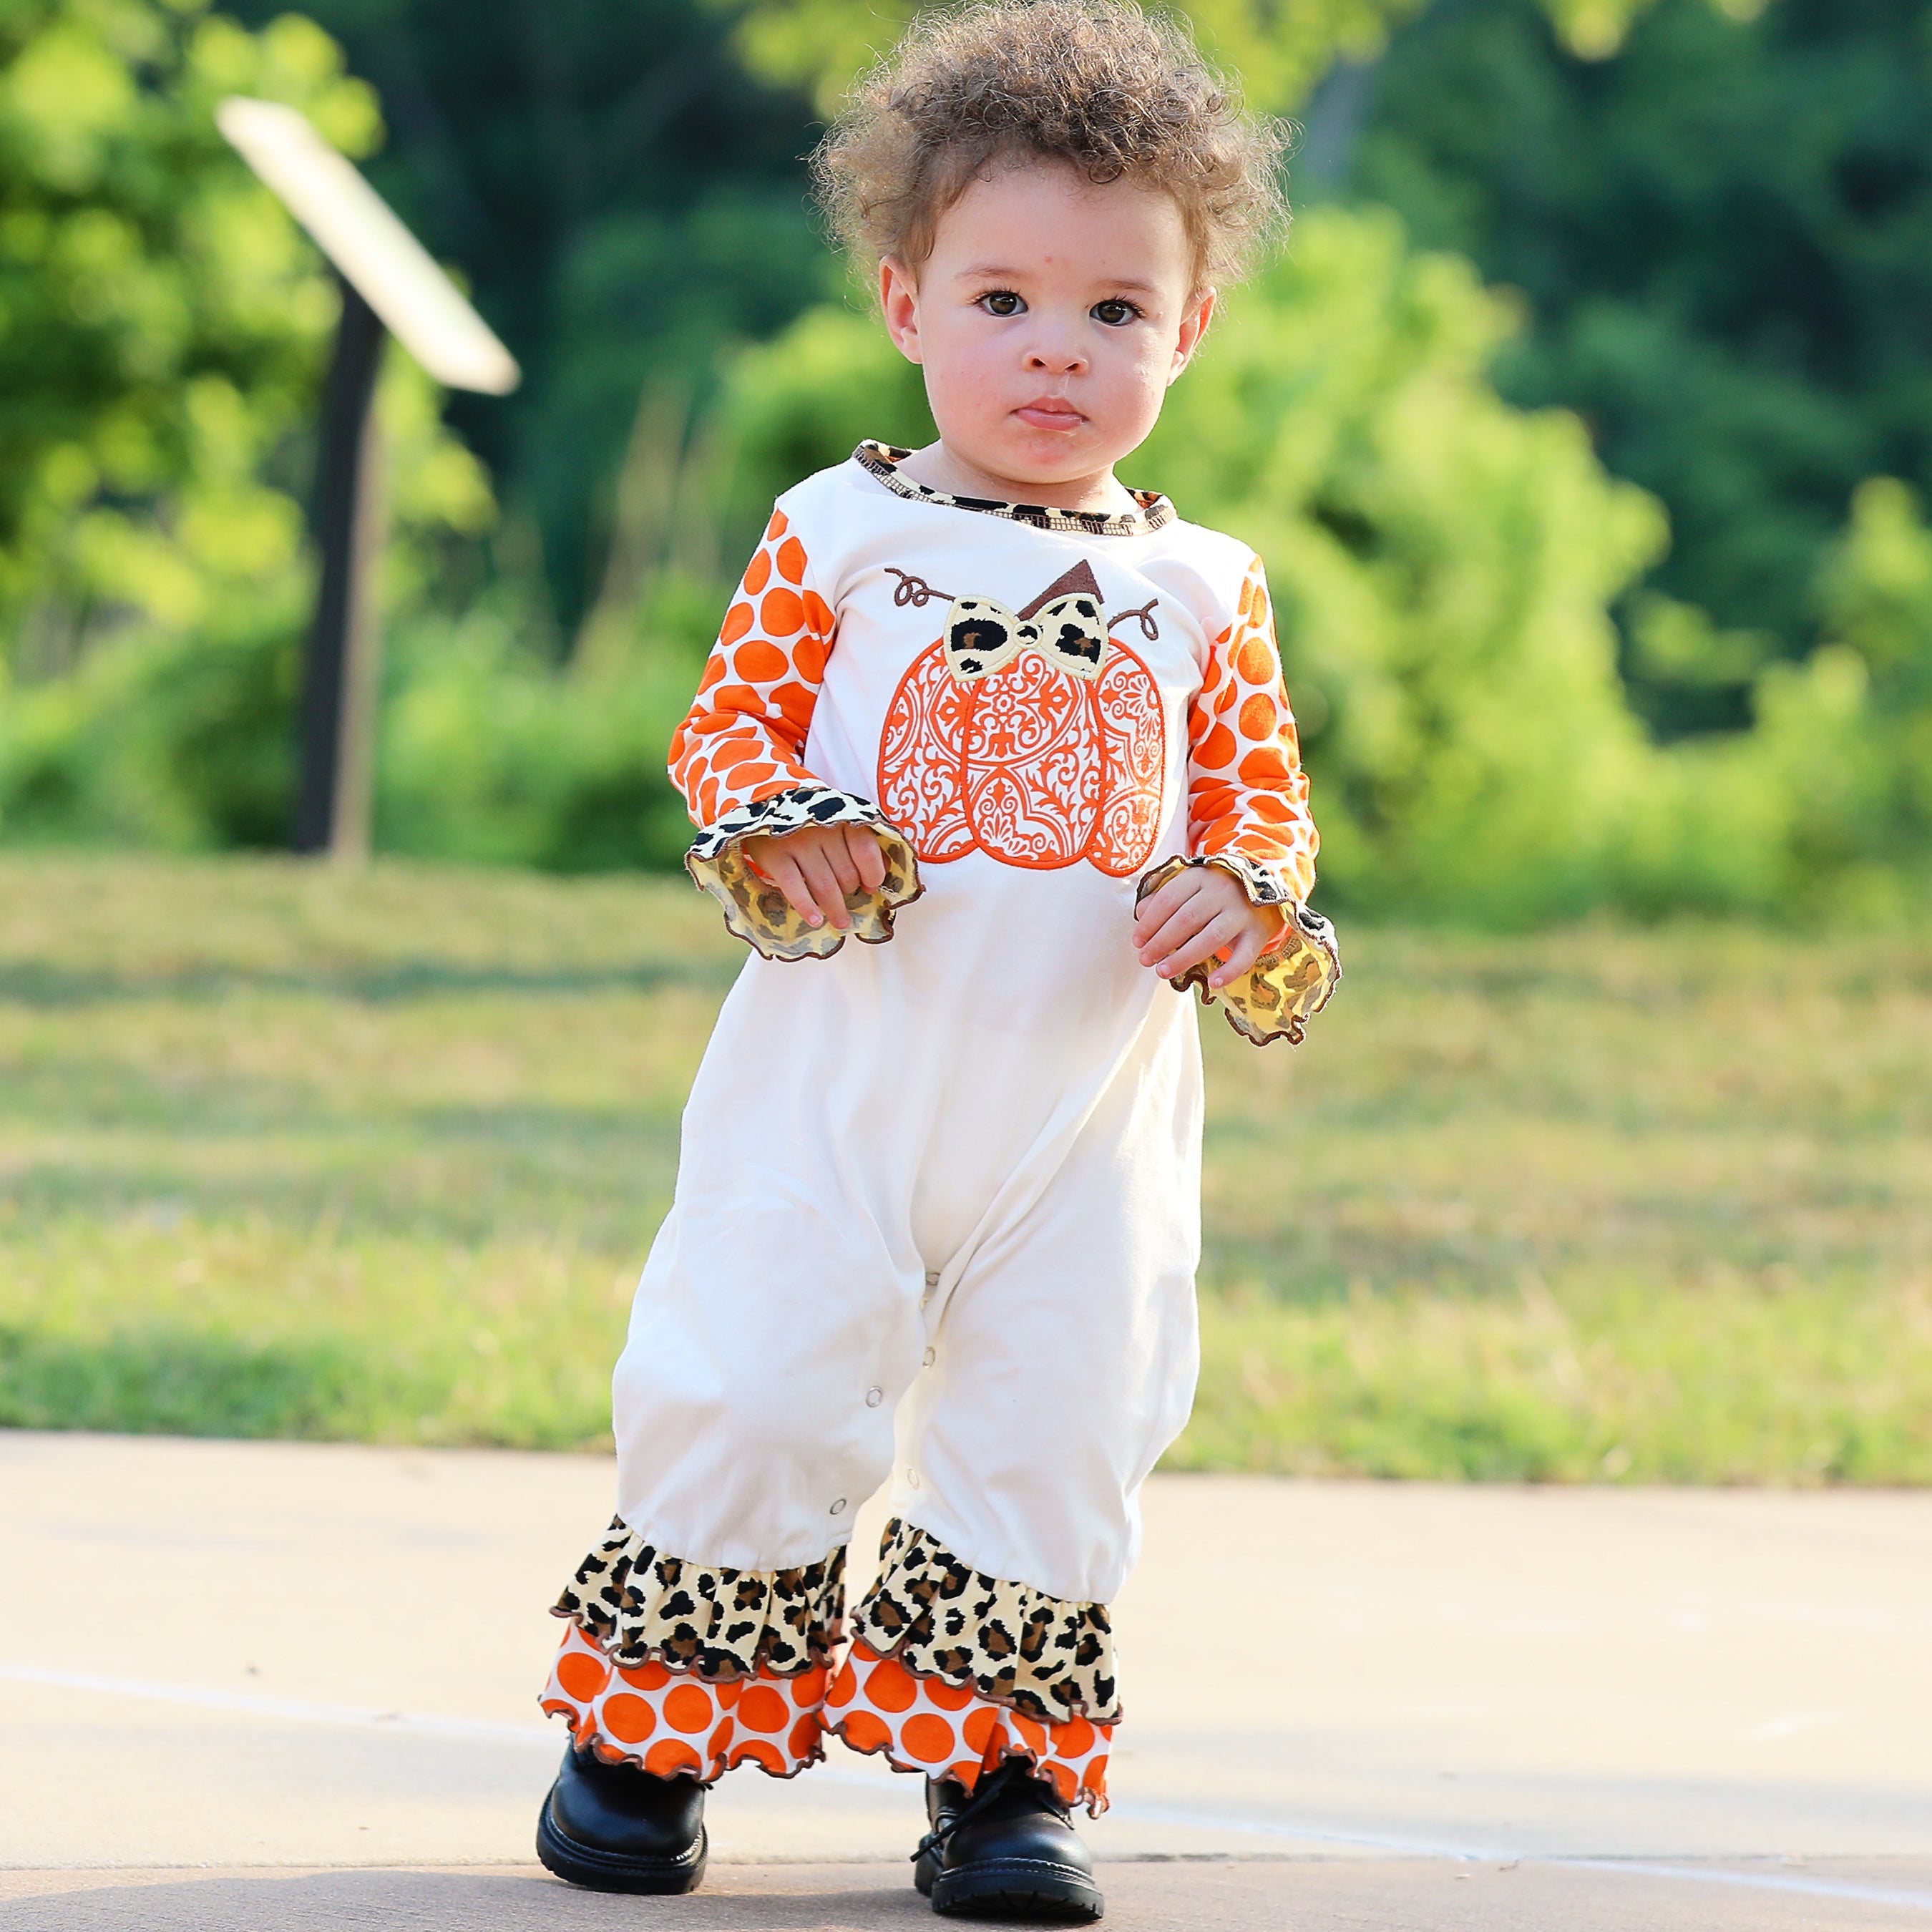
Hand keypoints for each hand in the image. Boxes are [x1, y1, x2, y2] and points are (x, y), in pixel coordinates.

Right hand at [742, 822, 886, 930]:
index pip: (865, 849)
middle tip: (847, 899)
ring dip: (835, 909)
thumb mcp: (837, 826)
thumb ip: (861, 847)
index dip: (873, 873)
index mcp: (841, 819)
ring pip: (824, 885)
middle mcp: (821, 829)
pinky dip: (806, 907)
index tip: (870, 886)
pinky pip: (794, 887)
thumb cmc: (810, 825)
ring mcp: (797, 842)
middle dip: (850, 892)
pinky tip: (815, 920)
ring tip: (840, 923)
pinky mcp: (774, 855)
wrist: (764, 808)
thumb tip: (879, 879)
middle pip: (845, 873)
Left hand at [1133, 864, 1279, 989]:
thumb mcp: (1191, 886)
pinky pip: (1245, 956)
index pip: (1169, 899)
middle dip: (1161, 942)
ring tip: (1163, 972)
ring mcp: (1241, 913)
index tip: (1137, 942)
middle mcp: (1222, 893)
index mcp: (1200, 877)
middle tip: (1145, 960)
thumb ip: (1165, 898)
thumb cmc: (1216, 891)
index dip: (1149, 922)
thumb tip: (1140, 914)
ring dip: (1184, 957)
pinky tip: (1212, 983)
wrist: (1267, 884)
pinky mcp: (1258, 932)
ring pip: (1211, 938)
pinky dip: (1229, 971)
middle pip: (1187, 919)